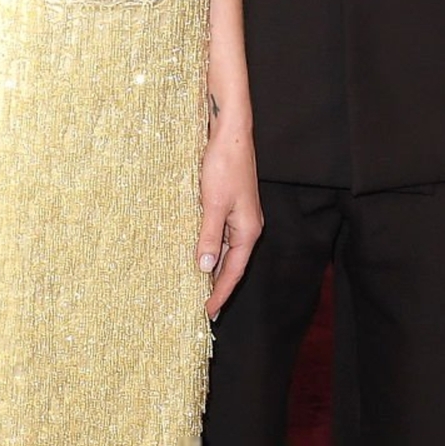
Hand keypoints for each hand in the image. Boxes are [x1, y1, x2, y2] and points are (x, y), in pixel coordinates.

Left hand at [197, 111, 261, 318]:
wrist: (229, 133)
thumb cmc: (224, 165)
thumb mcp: (212, 203)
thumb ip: (208, 237)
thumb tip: (205, 267)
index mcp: (248, 230)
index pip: (233, 272)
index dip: (220, 294)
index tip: (207, 313)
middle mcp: (247, 227)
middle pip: (232, 265)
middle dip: (216, 286)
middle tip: (200, 308)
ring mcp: (239, 216)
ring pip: (224, 251)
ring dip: (211, 269)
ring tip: (196, 288)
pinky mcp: (229, 206)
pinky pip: (219, 236)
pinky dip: (208, 249)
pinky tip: (196, 255)